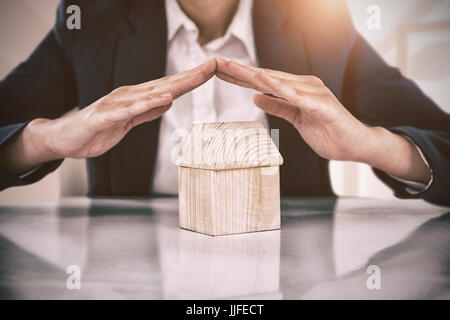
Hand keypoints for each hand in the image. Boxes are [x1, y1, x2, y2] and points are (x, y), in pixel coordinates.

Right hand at [1, 59, 215, 174]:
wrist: (64, 139)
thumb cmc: (96, 131)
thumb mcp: (128, 123)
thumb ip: (147, 112)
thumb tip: (167, 102)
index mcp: (136, 99)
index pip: (169, 87)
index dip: (191, 80)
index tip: (211, 72)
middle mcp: (129, 96)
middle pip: (165, 84)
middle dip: (191, 76)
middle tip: (213, 65)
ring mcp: (117, 104)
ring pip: (151, 93)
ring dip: (175, 85)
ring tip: (196, 77)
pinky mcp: (105, 116)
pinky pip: (130, 110)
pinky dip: (148, 103)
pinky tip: (163, 98)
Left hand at [216, 57, 430, 182]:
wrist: (354, 145)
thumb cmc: (328, 132)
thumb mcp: (295, 119)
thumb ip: (278, 106)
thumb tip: (256, 97)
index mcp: (297, 89)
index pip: (263, 81)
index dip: (241, 77)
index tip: (220, 72)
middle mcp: (303, 85)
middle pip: (266, 77)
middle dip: (239, 71)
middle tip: (216, 63)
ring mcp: (312, 92)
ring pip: (276, 81)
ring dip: (252, 74)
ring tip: (230, 67)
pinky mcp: (319, 104)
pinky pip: (294, 95)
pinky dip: (277, 87)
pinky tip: (261, 79)